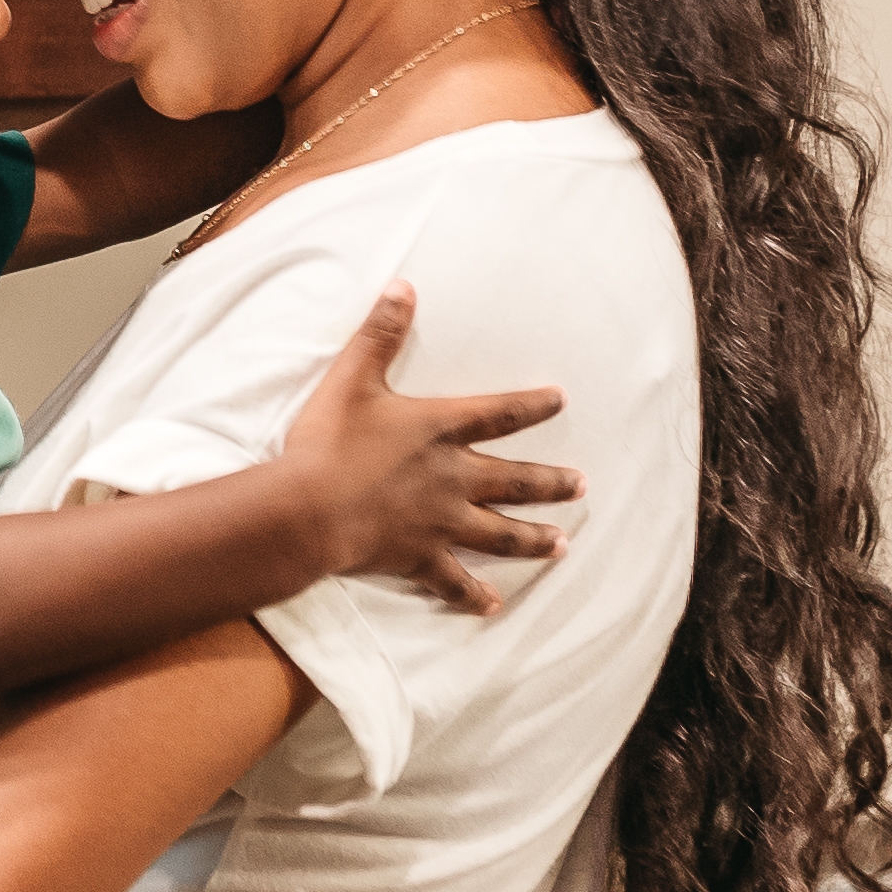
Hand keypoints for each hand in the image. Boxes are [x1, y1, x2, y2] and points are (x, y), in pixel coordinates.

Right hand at [280, 283, 576, 615]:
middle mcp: (452, 477)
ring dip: (533, 537)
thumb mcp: (352, 377)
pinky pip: (454, 579)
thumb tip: (403, 286)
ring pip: (499, 533)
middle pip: (514, 481)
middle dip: (550, 483)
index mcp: (439, 430)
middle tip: (581, 486)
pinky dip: (474, 593)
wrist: (310, 507)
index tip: (561, 400)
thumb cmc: (330, 441)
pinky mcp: (419, 556)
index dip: (532, 405)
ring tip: (561, 544)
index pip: (498, 414)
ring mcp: (439, 522)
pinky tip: (493, 605)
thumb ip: (380, 333)